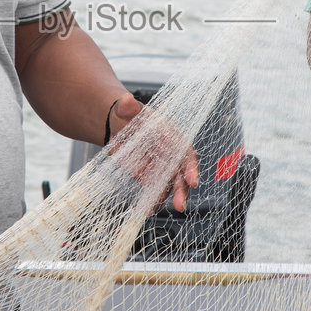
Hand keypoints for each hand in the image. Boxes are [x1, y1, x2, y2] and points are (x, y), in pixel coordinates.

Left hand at [107, 91, 201, 211]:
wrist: (118, 127)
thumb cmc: (128, 116)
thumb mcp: (127, 110)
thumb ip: (127, 107)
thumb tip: (125, 100)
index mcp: (171, 137)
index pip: (186, 153)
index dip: (191, 167)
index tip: (192, 180)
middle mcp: (170, 155)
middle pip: (182, 174)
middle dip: (182, 190)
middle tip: (180, 204)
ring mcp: (161, 167)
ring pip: (170, 186)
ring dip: (169, 198)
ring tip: (159, 210)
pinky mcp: (149, 177)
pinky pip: (153, 191)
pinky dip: (151, 201)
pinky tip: (145, 210)